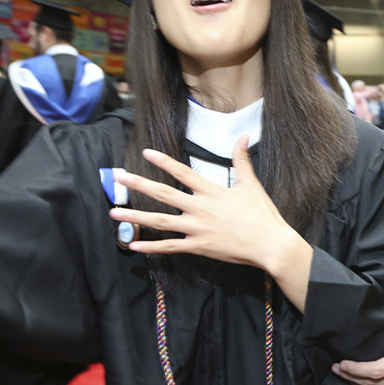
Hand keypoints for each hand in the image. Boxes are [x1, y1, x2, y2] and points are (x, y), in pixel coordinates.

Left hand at [108, 136, 312, 308]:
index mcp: (211, 192)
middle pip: (163, 194)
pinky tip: (133, 245)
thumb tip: (243, 137)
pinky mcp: (198, 248)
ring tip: (114, 212)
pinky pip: (170, 247)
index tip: (145, 153)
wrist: (269, 245)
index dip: (163, 162)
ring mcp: (196, 230)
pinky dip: (151, 247)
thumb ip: (242, 160)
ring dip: (135, 217)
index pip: (182, 173)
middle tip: (118, 178)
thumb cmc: (262, 215)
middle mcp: (199, 209)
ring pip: (159, 222)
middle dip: (138, 185)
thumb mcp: (252, 184)